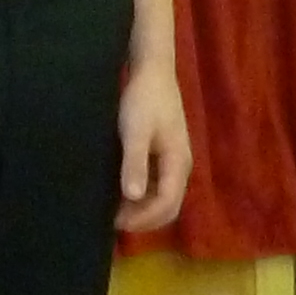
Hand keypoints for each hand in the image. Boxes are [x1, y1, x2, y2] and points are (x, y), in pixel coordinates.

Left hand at [115, 61, 190, 232]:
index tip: (117, 222)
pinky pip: (158, 185)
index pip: (166, 204)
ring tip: (116, 211)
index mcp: (178, 162)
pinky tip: (122, 193)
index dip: (144, 218)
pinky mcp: (165, 154)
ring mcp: (174, 161)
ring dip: (143, 209)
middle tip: (115, 222)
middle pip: (169, 206)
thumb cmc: (143, 100)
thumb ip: (135, 163)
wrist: (152, 71)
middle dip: (145, 219)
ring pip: (164, 197)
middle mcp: (180, 166)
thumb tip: (132, 196)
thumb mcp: (135, 131)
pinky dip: (143, 196)